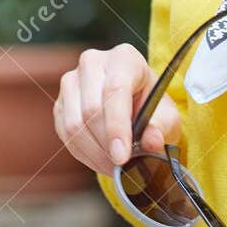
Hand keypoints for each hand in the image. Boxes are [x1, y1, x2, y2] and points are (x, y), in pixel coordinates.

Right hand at [54, 44, 181, 174]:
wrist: (135, 102)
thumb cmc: (152, 105)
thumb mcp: (166, 116)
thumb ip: (160, 127)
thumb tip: (151, 142)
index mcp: (124, 58)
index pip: (115, 90)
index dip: (117, 127)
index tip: (122, 157)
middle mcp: (93, 62)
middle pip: (92, 109)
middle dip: (106, 145)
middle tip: (122, 168)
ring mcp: (71, 81)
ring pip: (74, 124)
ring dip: (94, 153)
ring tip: (113, 167)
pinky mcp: (60, 102)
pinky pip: (65, 133)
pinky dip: (83, 153)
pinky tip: (100, 161)